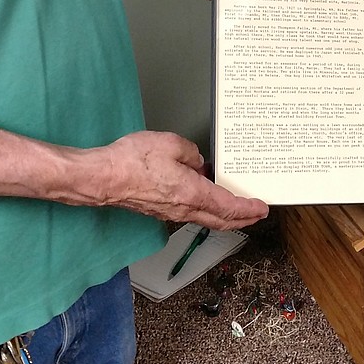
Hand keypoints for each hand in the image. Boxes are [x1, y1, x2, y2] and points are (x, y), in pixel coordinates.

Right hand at [84, 130, 268, 229]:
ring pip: (205, 218)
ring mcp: (170, 212)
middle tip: (255, 214)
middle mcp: (183, 209)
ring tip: (234, 206)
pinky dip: (204, 208)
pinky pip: (189, 212)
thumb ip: (190, 152)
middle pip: (220, 220)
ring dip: (223, 214)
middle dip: (241, 219)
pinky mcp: (158, 210)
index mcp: (192, 194)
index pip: (229, 207)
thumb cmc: (131, 162)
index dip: (248, 210)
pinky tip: (202, 195)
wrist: (102, 178)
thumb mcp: (171, 143)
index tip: (261, 209)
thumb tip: (196, 160)